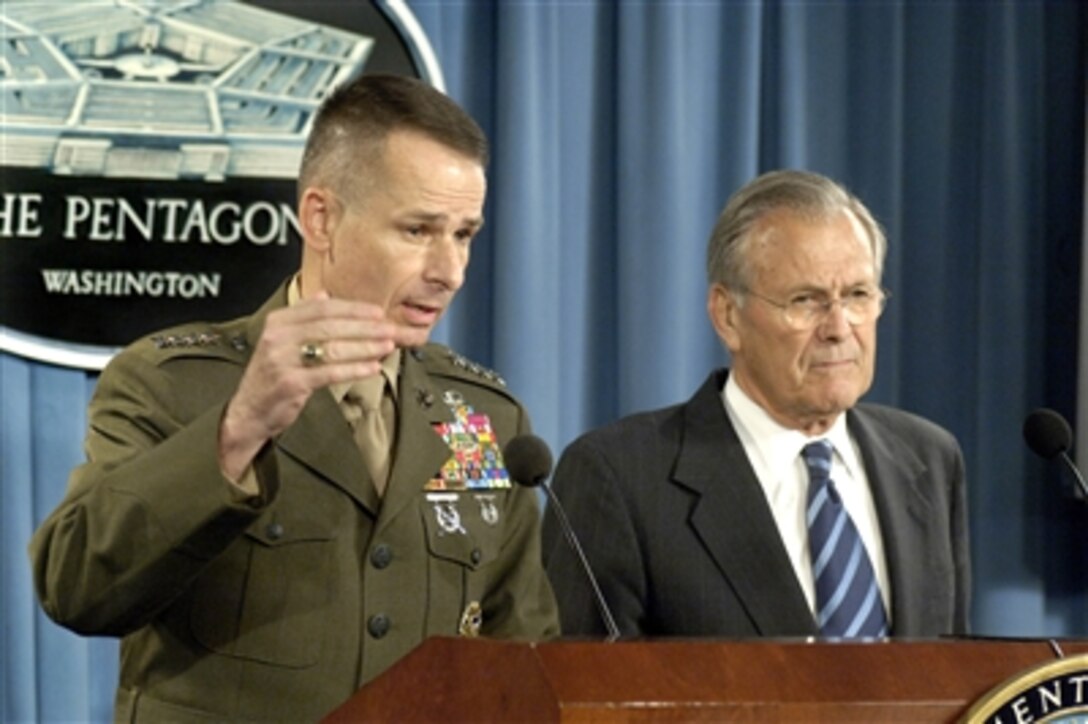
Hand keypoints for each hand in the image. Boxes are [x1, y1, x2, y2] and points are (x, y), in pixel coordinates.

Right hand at [218, 293, 395, 478]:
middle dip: (365, 327)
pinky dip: (355, 369)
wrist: (249, 412)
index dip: (353, 309)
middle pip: (331, 326)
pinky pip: (330, 373)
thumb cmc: (272, 375)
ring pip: (333, 348)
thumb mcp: (281, 340)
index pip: (322, 308)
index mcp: (279, 321)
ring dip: (365, 347)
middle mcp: (278, 337)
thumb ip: (302, 316)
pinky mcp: (291, 383)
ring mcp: (283, 360)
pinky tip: (373, 368)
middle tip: (390, 329)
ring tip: (387, 346)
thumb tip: (325, 294)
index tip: (378, 312)